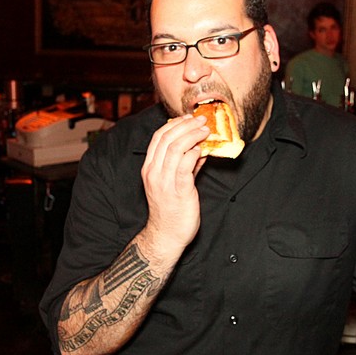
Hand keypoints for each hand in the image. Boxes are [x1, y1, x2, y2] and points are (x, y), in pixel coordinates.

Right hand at [140, 114, 209, 258]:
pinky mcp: (178, 191)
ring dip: (192, 136)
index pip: (158, 138)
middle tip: (201, 121)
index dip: (174, 124)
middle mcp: (154, 172)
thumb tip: (201, 148)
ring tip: (206, 131)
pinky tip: (202, 150)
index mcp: (149, 168)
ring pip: (175, 148)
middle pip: (166, 139)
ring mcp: (164, 181)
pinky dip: (194, 153)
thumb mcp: (174, 183)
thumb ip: (186, 165)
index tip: (188, 118)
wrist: (166, 235)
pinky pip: (185, 166)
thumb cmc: (171, 210)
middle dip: (186, 126)